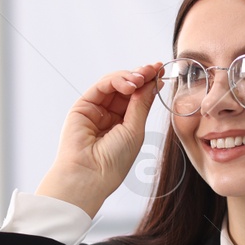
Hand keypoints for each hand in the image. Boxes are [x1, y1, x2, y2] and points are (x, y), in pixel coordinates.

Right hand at [37, 62, 163, 217]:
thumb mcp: (135, 130)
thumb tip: (152, 83)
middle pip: (126, 87)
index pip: (138, 98)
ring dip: (130, 77)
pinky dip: (116, 81)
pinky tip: (130, 85)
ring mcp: (96, 110)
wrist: (90, 175)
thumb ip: (141, 104)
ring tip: (141, 79)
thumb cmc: (113, 162)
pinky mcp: (82, 106)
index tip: (161, 72)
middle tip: (153, 69)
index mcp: (124, 124)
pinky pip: (101, 86)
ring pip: (114, 84)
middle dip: (141, 76)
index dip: (149, 84)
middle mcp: (109, 115)